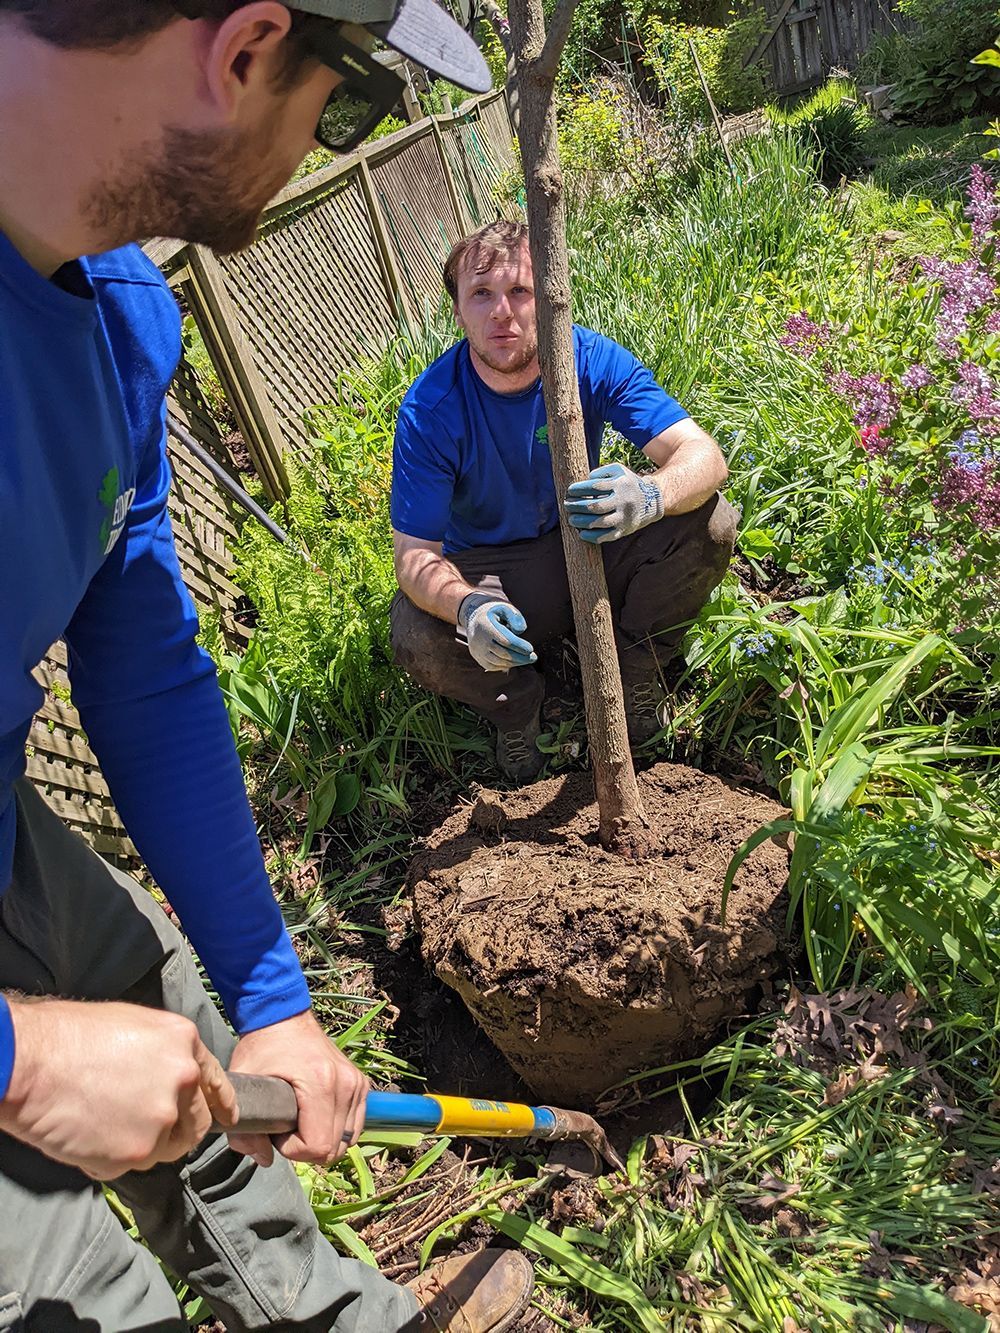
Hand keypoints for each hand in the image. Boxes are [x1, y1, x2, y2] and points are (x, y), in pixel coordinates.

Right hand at [0, 998, 236, 1179]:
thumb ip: (163, 1055)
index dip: (220, 1102)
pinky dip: (110, 1158)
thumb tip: (168, 1079)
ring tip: (104, 1122)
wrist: (29, 1062)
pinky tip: (86, 1134)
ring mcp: (161, 1119)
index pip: (215, 1081)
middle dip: (176, 1129)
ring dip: (142, 1144)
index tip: (226, 1117)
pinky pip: (130, 1165)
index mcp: (184, 1043)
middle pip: (196, 1123)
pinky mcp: (135, 1153)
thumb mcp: (132, 1026)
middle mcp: (182, 1080)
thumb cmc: (69, 1037)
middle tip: (140, 1124)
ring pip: (164, 1148)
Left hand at [227, 1010, 366, 1166]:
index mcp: (320, 1084)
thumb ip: (244, 1130)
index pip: (317, 1145)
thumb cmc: (262, 1047)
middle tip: (285, 1127)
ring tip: (300, 1121)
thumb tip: (264, 1159)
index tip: (276, 1131)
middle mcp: (346, 1084)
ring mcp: (357, 1083)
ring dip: (322, 1140)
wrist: (282, 1016)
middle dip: (305, 1148)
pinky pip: (355, 1126)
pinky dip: (337, 1130)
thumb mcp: (243, 1083)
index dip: (291, 1149)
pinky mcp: (361, 1083)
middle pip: (333, 1148)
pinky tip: (316, 1117)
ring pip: (347, 1141)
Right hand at [457, 593, 536, 671]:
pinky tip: (515, 662)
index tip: (531, 649)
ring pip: (498, 662)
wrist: (474, 619)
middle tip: (534, 657)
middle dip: (520, 657)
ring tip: (527, 659)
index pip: (505, 640)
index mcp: (486, 625)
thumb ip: (515, 617)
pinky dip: (505, 666)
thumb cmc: (495, 613)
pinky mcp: (477, 657)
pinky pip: (492, 666)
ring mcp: (476, 650)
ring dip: (514, 663)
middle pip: (503, 653)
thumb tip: (520, 631)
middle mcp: (479, 639)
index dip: (519, 646)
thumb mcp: (505, 608)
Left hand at [564, 463, 663, 544]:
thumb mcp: (619, 470)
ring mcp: (624, 517)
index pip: (595, 487)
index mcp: (620, 485)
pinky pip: (607, 536)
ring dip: (582, 522)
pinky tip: (581, 534)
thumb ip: (601, 472)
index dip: (579, 489)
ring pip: (600, 523)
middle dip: (577, 506)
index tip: (569, 491)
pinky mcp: (624, 530)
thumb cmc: (628, 484)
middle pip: (595, 506)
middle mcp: (623, 501)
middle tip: (566, 505)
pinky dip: (592, 537)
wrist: (651, 501)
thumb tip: (584, 481)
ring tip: (571, 519)